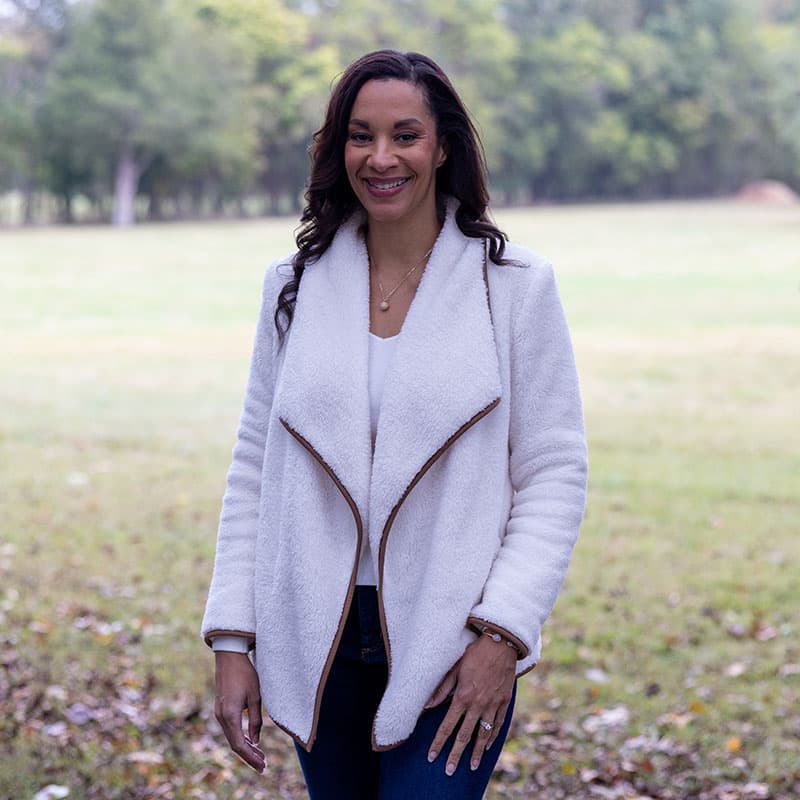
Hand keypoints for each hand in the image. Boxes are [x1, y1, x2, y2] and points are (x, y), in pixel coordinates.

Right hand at [214, 651, 265, 772]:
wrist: (229, 657)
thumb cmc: (245, 674)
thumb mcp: (255, 697)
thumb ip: (255, 720)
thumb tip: (256, 741)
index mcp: (230, 715)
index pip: (240, 745)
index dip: (251, 758)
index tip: (262, 766)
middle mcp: (221, 717)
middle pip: (235, 744)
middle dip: (249, 756)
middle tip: (263, 765)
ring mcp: (219, 713)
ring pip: (232, 737)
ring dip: (245, 747)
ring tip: (260, 755)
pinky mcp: (220, 708)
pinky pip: (230, 729)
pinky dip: (240, 737)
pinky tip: (250, 740)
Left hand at [425, 634, 516, 774]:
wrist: (500, 644)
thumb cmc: (475, 653)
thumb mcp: (455, 668)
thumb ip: (442, 688)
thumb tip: (427, 705)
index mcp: (463, 697)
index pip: (447, 725)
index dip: (439, 742)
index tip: (432, 756)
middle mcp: (478, 705)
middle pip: (464, 735)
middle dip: (455, 754)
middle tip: (450, 771)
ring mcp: (493, 705)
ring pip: (483, 734)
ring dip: (476, 752)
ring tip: (471, 766)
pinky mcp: (504, 702)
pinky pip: (499, 724)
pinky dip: (493, 737)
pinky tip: (488, 746)